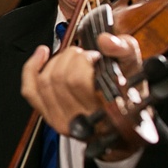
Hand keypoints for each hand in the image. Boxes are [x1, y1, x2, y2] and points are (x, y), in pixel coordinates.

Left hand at [21, 32, 142, 139]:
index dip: (84, 61)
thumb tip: (105, 40)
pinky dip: (32, 68)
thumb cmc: (131, 97)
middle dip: (71, 57)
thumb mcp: (136, 70)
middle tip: (86, 56)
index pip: (78, 81)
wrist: (124, 127)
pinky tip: (42, 54)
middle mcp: (80, 120)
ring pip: (44, 82)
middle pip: (59, 78)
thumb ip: (125, 50)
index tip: (96, 56)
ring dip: (56, 61)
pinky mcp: (49, 117)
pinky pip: (30, 91)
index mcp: (105, 111)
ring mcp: (62, 121)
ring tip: (73, 59)